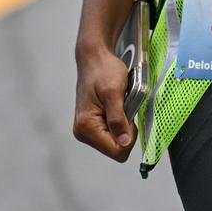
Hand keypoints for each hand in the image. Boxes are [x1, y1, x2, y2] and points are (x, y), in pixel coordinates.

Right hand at [72, 44, 135, 161]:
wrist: (95, 59)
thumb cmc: (103, 71)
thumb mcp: (114, 93)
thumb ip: (118, 119)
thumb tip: (124, 142)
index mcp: (86, 128)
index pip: (117, 151)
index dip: (128, 136)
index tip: (127, 116)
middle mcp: (83, 133)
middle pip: (116, 149)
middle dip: (125, 130)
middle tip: (122, 108)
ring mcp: (87, 130)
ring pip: (116, 142)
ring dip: (122, 125)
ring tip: (117, 105)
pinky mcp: (92, 126)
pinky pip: (112, 133)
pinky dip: (118, 122)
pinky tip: (113, 107)